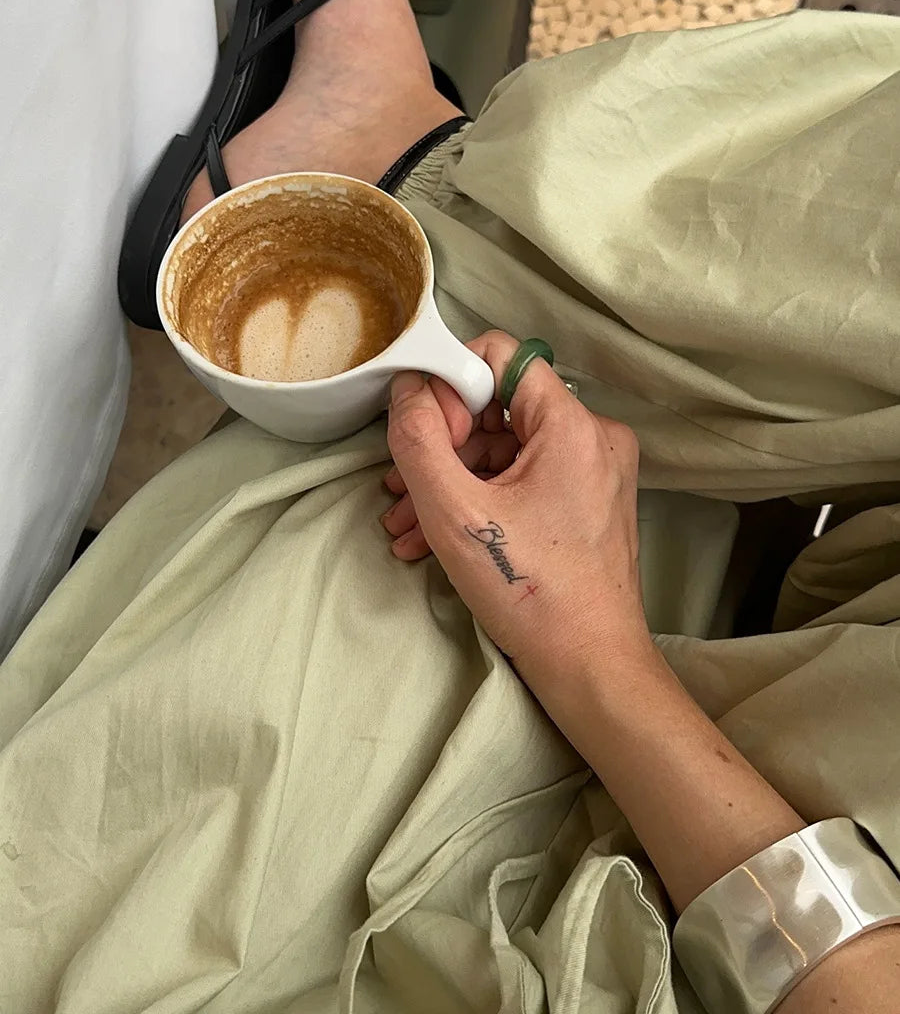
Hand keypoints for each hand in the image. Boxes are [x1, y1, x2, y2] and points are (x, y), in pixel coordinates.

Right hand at [382, 331, 651, 693]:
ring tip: (406, 525)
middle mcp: (593, 437)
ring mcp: (593, 471)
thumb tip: (406, 388)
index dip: (453, 386)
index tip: (432, 438)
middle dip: (442, 445)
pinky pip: (522, 479)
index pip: (501, 355)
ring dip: (450, 481)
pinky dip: (479, 501)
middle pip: (498, 407)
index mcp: (573, 425)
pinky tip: (432, 539)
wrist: (590, 667)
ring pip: (504, 449)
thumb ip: (419, 440)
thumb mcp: (454, 512)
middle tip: (404, 488)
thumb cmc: (530, 593)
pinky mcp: (586, 502)